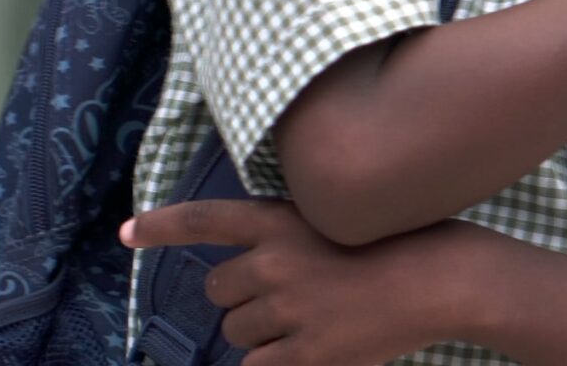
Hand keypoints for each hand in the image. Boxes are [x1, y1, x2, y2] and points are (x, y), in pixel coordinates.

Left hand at [122, 200, 466, 365]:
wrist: (439, 278)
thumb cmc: (392, 241)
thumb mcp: (332, 215)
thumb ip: (283, 234)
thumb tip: (244, 263)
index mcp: (279, 221)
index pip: (204, 219)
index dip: (160, 227)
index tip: (127, 232)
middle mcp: (275, 262)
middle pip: (217, 290)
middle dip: (239, 298)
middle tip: (284, 295)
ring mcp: (289, 309)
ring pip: (236, 332)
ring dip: (258, 332)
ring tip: (307, 319)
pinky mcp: (307, 352)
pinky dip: (272, 362)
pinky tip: (306, 348)